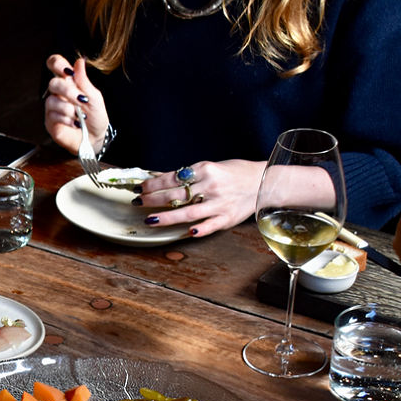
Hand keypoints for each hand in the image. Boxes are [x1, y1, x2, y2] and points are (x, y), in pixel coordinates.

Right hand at [43, 54, 110, 156]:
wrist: (95, 137)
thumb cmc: (95, 116)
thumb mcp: (94, 97)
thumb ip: (84, 81)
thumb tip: (79, 61)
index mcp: (69, 82)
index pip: (55, 64)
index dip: (56, 63)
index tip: (67, 72)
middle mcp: (58, 93)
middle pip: (53, 83)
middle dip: (68, 91)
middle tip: (81, 100)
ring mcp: (52, 107)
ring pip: (52, 101)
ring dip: (69, 109)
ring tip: (80, 117)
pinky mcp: (50, 121)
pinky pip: (53, 115)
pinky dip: (67, 119)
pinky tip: (75, 124)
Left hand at [133, 159, 264, 236]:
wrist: (262, 181)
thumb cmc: (233, 173)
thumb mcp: (210, 168)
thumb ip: (187, 176)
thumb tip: (158, 180)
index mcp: (205, 169)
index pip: (173, 178)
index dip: (153, 184)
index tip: (140, 188)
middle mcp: (212, 186)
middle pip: (177, 195)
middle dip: (154, 199)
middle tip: (138, 202)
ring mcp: (220, 203)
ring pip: (189, 212)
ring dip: (168, 217)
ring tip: (151, 220)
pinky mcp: (228, 217)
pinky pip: (211, 225)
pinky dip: (199, 229)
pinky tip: (186, 232)